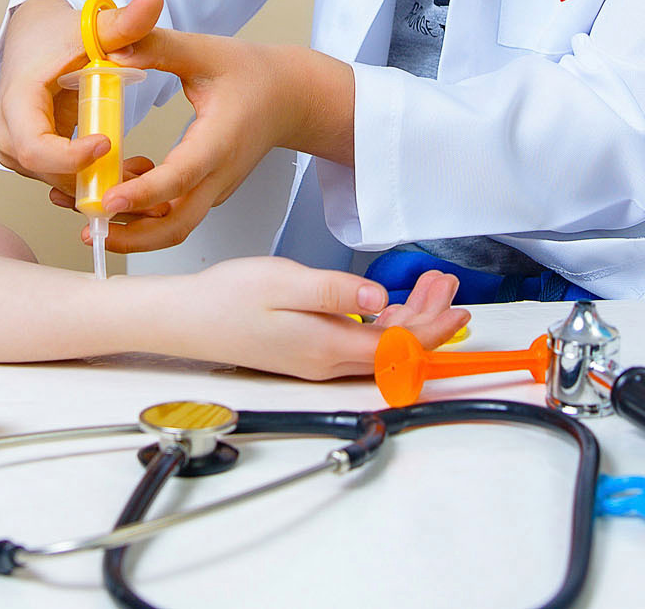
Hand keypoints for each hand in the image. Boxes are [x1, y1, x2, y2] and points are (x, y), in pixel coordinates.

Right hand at [0, 0, 163, 187]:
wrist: (36, 40)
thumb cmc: (60, 35)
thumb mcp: (94, 27)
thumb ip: (126, 20)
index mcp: (17, 102)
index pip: (35, 148)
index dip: (70, 156)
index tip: (107, 144)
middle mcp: (8, 133)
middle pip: (48, 173)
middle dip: (95, 177)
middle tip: (142, 172)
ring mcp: (17, 151)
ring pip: (58, 182)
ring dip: (98, 182)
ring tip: (142, 169)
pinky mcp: (31, 160)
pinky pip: (63, 180)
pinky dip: (94, 179)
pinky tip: (128, 169)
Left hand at [90, 31, 350, 252]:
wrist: (291, 97)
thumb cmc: (252, 73)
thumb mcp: (204, 50)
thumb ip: (157, 47)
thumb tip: (109, 54)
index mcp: (218, 141)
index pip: (179, 178)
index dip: (143, 193)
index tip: (107, 201)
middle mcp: (218, 175)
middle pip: (176, 225)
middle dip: (131, 237)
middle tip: (87, 228)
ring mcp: (214, 188)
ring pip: (173, 225)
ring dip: (132, 227)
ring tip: (85, 207)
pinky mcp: (208, 191)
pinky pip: (175, 212)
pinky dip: (144, 210)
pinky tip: (118, 185)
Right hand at [174, 258, 468, 380]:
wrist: (186, 318)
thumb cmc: (227, 298)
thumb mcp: (285, 282)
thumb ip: (335, 292)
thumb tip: (378, 298)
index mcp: (327, 348)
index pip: (398, 347)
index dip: (433, 331)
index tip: (458, 311)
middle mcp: (327, 362)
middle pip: (395, 349)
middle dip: (428, 319)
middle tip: (446, 285)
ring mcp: (317, 360)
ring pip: (379, 345)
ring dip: (407, 317)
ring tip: (427, 287)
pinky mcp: (308, 351)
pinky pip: (359, 343)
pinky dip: (381, 321)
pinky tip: (387, 302)